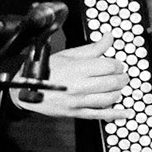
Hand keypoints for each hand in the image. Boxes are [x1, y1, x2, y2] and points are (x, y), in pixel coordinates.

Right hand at [12, 35, 131, 121]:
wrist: (26, 88)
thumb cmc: (46, 70)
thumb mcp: (69, 54)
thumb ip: (93, 47)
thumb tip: (109, 37)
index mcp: (79, 69)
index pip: (110, 66)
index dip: (118, 64)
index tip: (116, 64)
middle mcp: (80, 86)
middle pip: (114, 82)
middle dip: (122, 77)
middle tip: (121, 75)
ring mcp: (79, 101)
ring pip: (110, 98)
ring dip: (119, 91)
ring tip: (117, 87)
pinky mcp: (77, 113)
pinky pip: (101, 115)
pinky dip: (116, 114)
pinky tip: (126, 112)